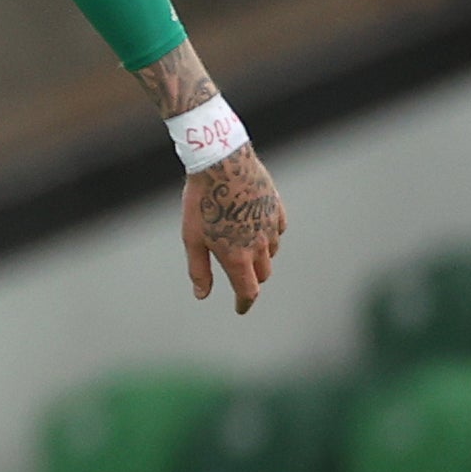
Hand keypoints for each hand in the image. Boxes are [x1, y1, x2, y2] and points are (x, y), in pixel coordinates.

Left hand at [183, 145, 286, 312]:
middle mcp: (258, 245)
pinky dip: (269, 236)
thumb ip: (199, 269)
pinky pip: (278, 231)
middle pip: (262, 275)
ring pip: (272, 253)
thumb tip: (202, 295)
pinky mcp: (277, 208)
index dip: (244, 304)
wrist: (222, 162)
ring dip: (260, 257)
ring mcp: (271, 226)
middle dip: (251, 280)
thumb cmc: (201, 200)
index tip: (240, 309)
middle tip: (238, 275)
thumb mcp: (192, 237)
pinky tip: (256, 227)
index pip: (248, 291)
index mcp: (236, 256)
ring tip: (243, 247)